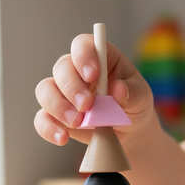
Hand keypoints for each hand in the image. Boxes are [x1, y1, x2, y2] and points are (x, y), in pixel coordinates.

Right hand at [34, 34, 153, 146]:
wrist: (128, 133)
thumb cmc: (133, 105)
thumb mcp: (141, 97)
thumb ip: (132, 92)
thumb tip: (118, 90)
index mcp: (98, 59)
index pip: (82, 46)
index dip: (84, 56)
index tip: (93, 75)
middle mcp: (76, 72)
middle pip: (62, 68)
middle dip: (72, 87)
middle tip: (86, 106)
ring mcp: (62, 94)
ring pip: (45, 91)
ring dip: (58, 106)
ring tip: (77, 122)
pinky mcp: (55, 116)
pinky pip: (42, 119)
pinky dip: (49, 128)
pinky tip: (62, 138)